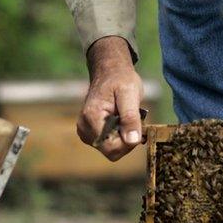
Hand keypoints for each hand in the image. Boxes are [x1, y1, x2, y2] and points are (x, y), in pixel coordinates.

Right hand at [77, 36, 144, 160]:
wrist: (110, 71)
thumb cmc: (120, 79)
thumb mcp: (129, 93)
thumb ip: (130, 117)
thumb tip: (133, 141)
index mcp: (91, 118)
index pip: (111, 148)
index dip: (128, 143)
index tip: (138, 126)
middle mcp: (84, 128)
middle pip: (111, 151)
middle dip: (126, 139)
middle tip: (134, 119)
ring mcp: (86, 132)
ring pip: (111, 149)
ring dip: (124, 137)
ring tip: (127, 117)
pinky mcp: (91, 134)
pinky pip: (109, 144)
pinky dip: (120, 136)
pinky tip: (122, 121)